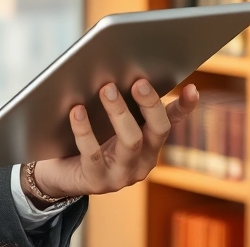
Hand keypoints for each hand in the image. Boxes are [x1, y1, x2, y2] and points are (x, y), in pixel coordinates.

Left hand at [27, 81, 198, 200]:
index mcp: (149, 143)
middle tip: (138, 81)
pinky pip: (93, 153)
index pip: (170, 121)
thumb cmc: (87, 138)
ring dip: (119, 112)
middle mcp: (143, 161)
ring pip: (130, 141)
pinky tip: (76, 110)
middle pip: (157, 131)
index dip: (184, 107)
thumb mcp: (107, 120)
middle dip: (150, 104)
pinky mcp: (97, 181)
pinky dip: (85, 129)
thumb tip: (120, 68)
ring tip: (106, 88)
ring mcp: (122, 174)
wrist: (56, 172)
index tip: (193, 88)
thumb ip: (119, 100)